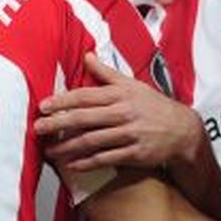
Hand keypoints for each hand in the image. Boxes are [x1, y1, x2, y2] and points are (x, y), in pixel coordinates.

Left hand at [36, 53, 208, 171]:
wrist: (182, 130)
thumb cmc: (153, 105)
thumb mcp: (132, 84)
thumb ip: (106, 73)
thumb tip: (87, 55)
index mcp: (120, 94)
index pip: (85, 96)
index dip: (62, 101)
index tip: (43, 106)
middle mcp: (123, 113)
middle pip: (84, 118)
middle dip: (58, 124)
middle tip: (38, 128)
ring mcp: (129, 134)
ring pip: (92, 140)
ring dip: (68, 147)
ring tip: (50, 151)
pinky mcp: (134, 153)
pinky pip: (106, 158)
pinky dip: (88, 163)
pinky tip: (72, 165)